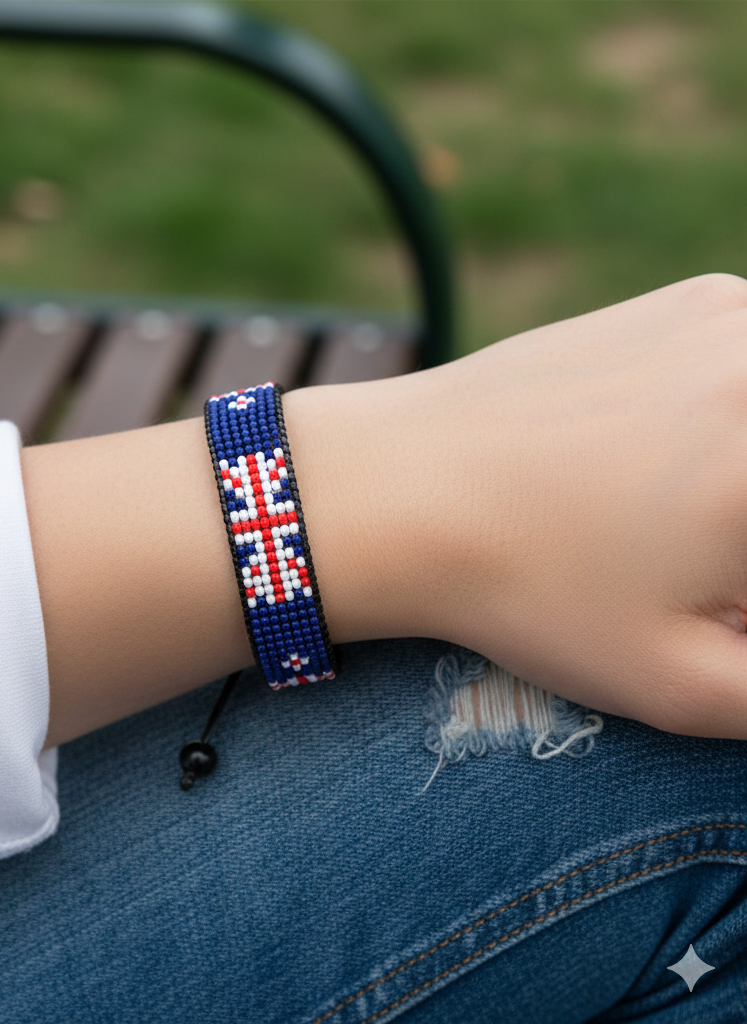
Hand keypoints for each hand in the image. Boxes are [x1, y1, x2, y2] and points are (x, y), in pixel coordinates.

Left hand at [289, 274, 746, 738]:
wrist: (396, 487)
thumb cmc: (527, 590)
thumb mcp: (679, 682)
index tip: (724, 591)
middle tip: (709, 567)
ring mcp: (737, 314)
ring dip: (745, 479)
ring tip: (682, 518)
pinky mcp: (690, 300)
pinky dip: (743, 410)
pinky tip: (679, 461)